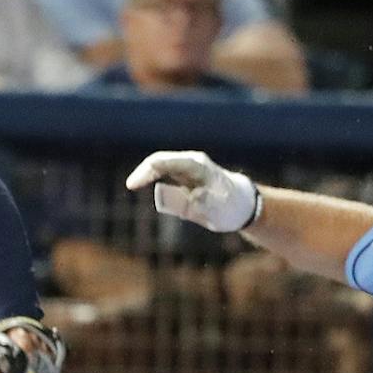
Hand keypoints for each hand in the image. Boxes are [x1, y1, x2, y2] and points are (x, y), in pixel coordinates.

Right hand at [123, 151, 259, 232]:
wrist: (241, 205)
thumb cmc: (230, 208)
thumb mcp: (217, 211)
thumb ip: (197, 204)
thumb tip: (178, 196)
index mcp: (200, 168)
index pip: (172, 163)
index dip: (152, 170)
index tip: (137, 182)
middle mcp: (192, 163)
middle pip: (162, 160)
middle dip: (145, 171)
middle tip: (131, 185)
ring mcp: (187, 167)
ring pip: (160, 164)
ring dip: (145, 173)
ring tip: (132, 184)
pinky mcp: (183, 174)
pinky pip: (162, 170)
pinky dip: (149, 175)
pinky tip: (137, 183)